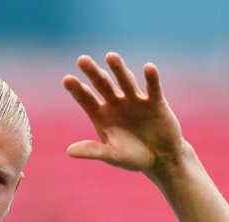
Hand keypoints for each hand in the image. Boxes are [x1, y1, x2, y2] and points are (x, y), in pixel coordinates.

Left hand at [62, 52, 185, 175]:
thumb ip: (93, 151)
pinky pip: (153, 89)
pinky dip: (151, 79)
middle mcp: (116, 103)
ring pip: (125, 81)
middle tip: (82, 60)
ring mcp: (135, 100)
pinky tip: (149, 68)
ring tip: (110, 56)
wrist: (161, 159)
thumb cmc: (133, 157)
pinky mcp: (155, 102)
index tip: (67, 79)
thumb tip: (69, 151)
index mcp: (101, 114)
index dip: (77, 89)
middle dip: (93, 73)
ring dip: (119, 69)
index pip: (86, 98)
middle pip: (102, 84)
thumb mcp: (112, 156)